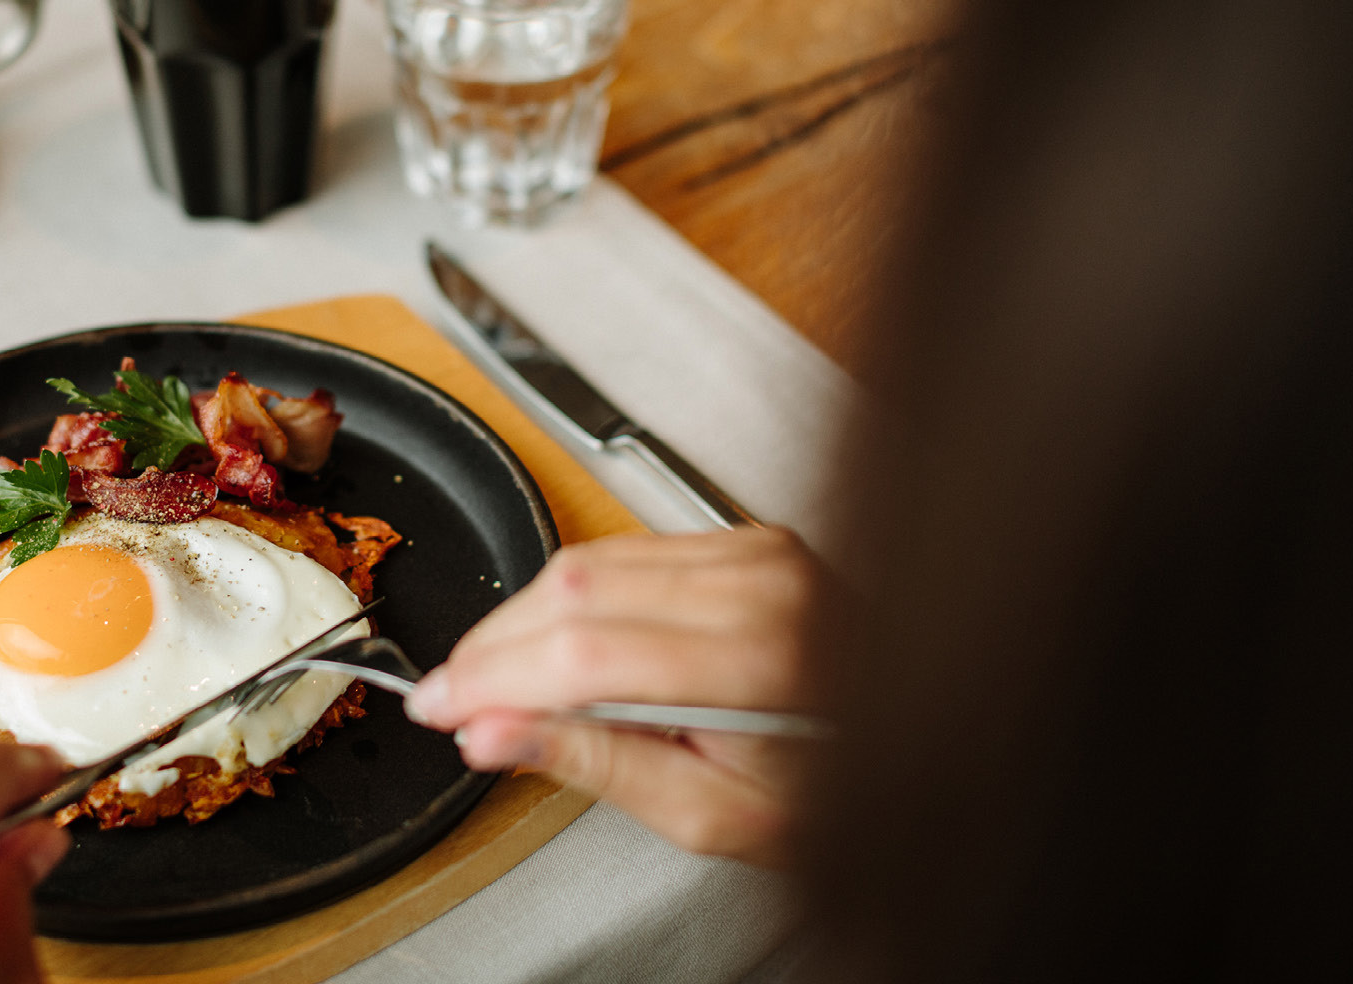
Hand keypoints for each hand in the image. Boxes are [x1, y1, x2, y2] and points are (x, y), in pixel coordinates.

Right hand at [404, 528, 826, 867]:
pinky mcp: (747, 538)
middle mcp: (762, 585)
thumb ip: (599, 765)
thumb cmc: (836, 787)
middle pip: (577, 589)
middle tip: (447, 695)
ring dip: (523, 616)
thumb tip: (493, 734)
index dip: (493, 677)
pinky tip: (552, 640)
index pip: (585, 652)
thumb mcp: (716, 813)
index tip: (437, 707)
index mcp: (761, 661)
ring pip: (592, 559)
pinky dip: (572, 593)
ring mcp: (757, 551)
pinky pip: (629, 548)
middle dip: (493, 645)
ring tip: (491, 675)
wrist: (915, 730)